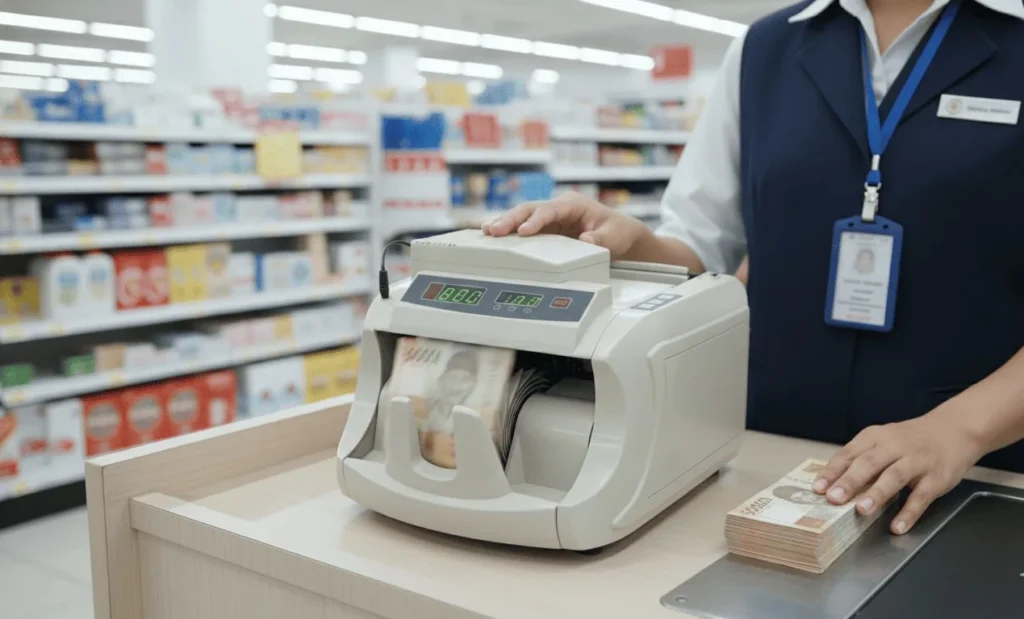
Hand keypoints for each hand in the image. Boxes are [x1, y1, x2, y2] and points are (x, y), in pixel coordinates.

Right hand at [482, 193, 650, 259]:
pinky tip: (492, 238)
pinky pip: (523, 228)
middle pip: (529, 210)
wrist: (619, 234)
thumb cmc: (618, 232)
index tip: (524, 231)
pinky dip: (509, 232)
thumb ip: (602, 240)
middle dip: (510, 219)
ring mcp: (549, 218)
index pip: (550, 210)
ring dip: (504, 224)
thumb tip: (586, 241)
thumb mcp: (615, 237)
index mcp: (573, 204)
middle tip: (493, 230)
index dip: (536, 220)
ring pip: (522, 217)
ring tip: (486, 232)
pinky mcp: (545, 229)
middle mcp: (557, 208)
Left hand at [812, 413, 985, 534]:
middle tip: (833, 498)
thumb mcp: (883, 440)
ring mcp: (917, 461)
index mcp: (876, 437)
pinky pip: (921, 496)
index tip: (817, 488)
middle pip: (869, 464)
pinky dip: (909, 512)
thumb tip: (833, 483)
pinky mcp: (937, 477)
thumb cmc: (911, 440)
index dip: (833, 471)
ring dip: (877, 494)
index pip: (849, 453)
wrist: (955, 428)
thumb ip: (862, 458)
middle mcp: (895, 447)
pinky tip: (897, 526)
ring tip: (861, 510)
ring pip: (894, 477)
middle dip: (850, 481)